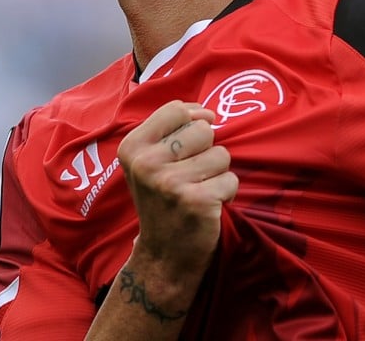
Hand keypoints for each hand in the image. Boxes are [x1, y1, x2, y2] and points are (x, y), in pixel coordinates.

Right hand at [117, 100, 238, 274]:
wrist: (163, 256)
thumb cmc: (161, 201)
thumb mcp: (148, 162)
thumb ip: (171, 131)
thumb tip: (206, 113)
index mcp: (132, 147)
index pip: (176, 109)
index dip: (195, 118)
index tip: (194, 140)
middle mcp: (147, 163)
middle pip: (202, 130)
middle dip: (206, 150)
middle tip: (192, 175)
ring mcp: (170, 183)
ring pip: (221, 154)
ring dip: (217, 173)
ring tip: (199, 190)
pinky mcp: (196, 201)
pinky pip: (231, 179)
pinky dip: (226, 193)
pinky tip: (208, 206)